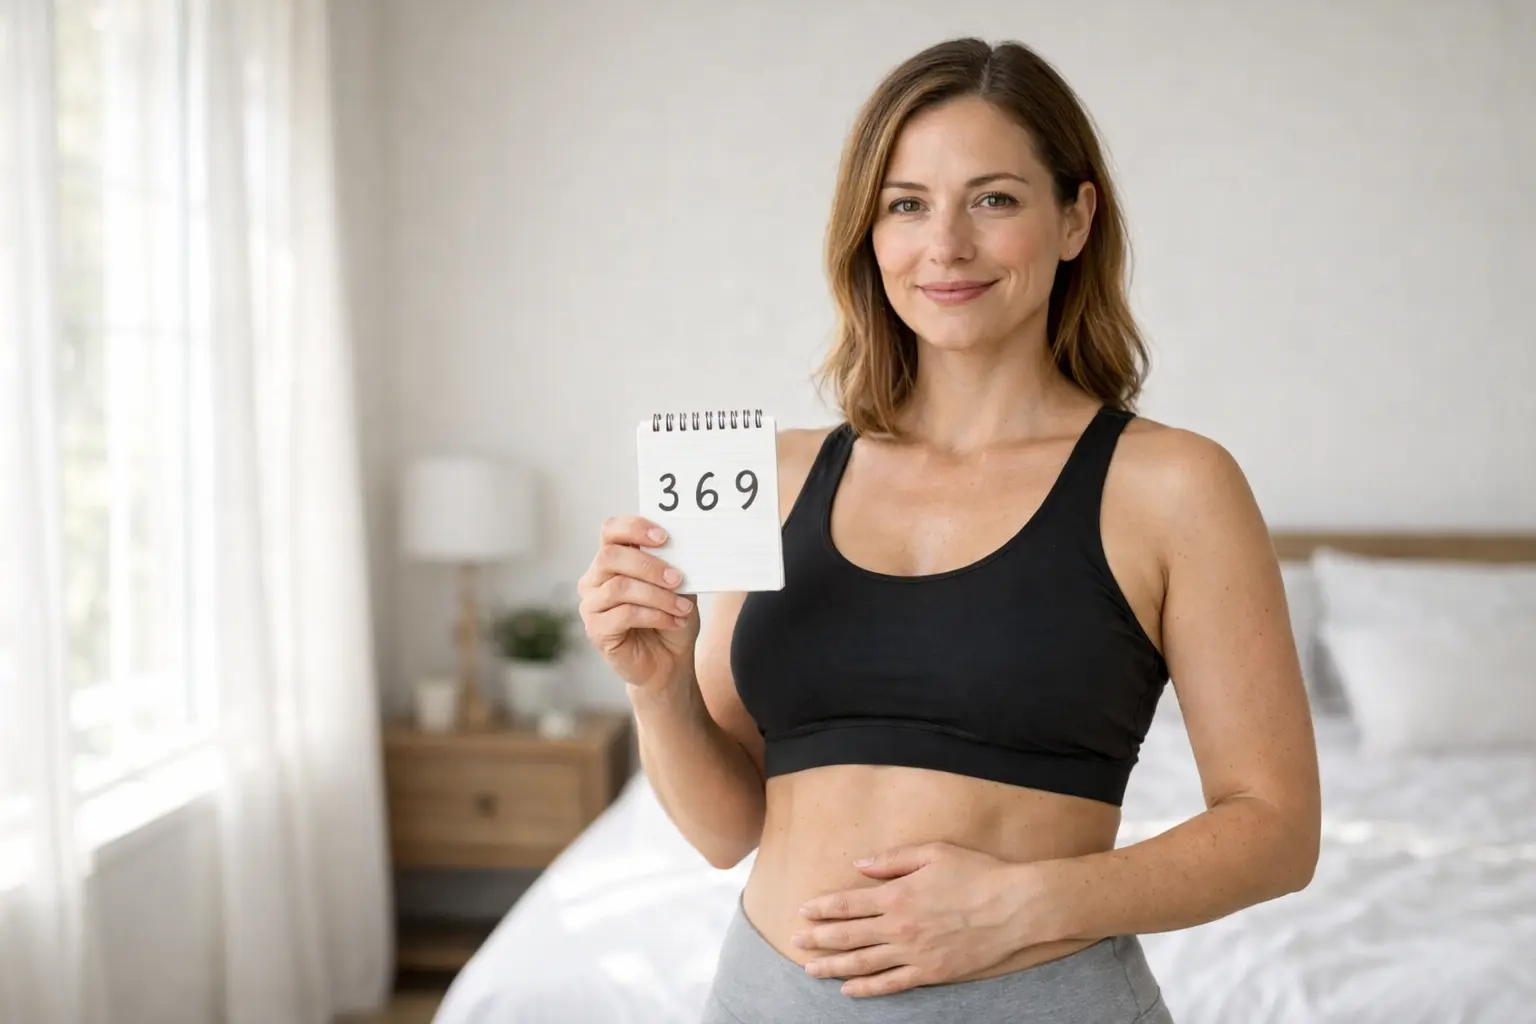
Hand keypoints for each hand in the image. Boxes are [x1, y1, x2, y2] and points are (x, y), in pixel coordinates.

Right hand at [577, 516, 699, 692]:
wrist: (670, 661)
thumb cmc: (671, 618)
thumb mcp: (679, 587)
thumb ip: (674, 565)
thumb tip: (682, 548)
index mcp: (613, 560)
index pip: (611, 530)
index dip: (634, 528)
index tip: (664, 537)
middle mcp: (595, 579)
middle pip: (610, 556)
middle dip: (649, 565)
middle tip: (678, 579)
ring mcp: (591, 605)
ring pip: (620, 588)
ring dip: (658, 596)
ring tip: (682, 608)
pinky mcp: (595, 630)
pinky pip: (623, 615)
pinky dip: (655, 616)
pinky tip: (673, 622)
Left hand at [793, 842, 1053, 997]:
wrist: (1015, 907)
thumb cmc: (977, 873)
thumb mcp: (933, 852)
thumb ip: (892, 859)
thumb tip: (859, 865)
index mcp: (897, 895)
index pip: (848, 904)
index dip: (822, 908)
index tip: (802, 910)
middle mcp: (900, 927)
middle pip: (848, 936)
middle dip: (818, 938)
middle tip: (795, 940)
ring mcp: (914, 953)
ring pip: (863, 964)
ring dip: (833, 966)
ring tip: (811, 969)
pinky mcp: (931, 972)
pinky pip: (891, 984)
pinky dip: (867, 988)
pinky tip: (849, 989)